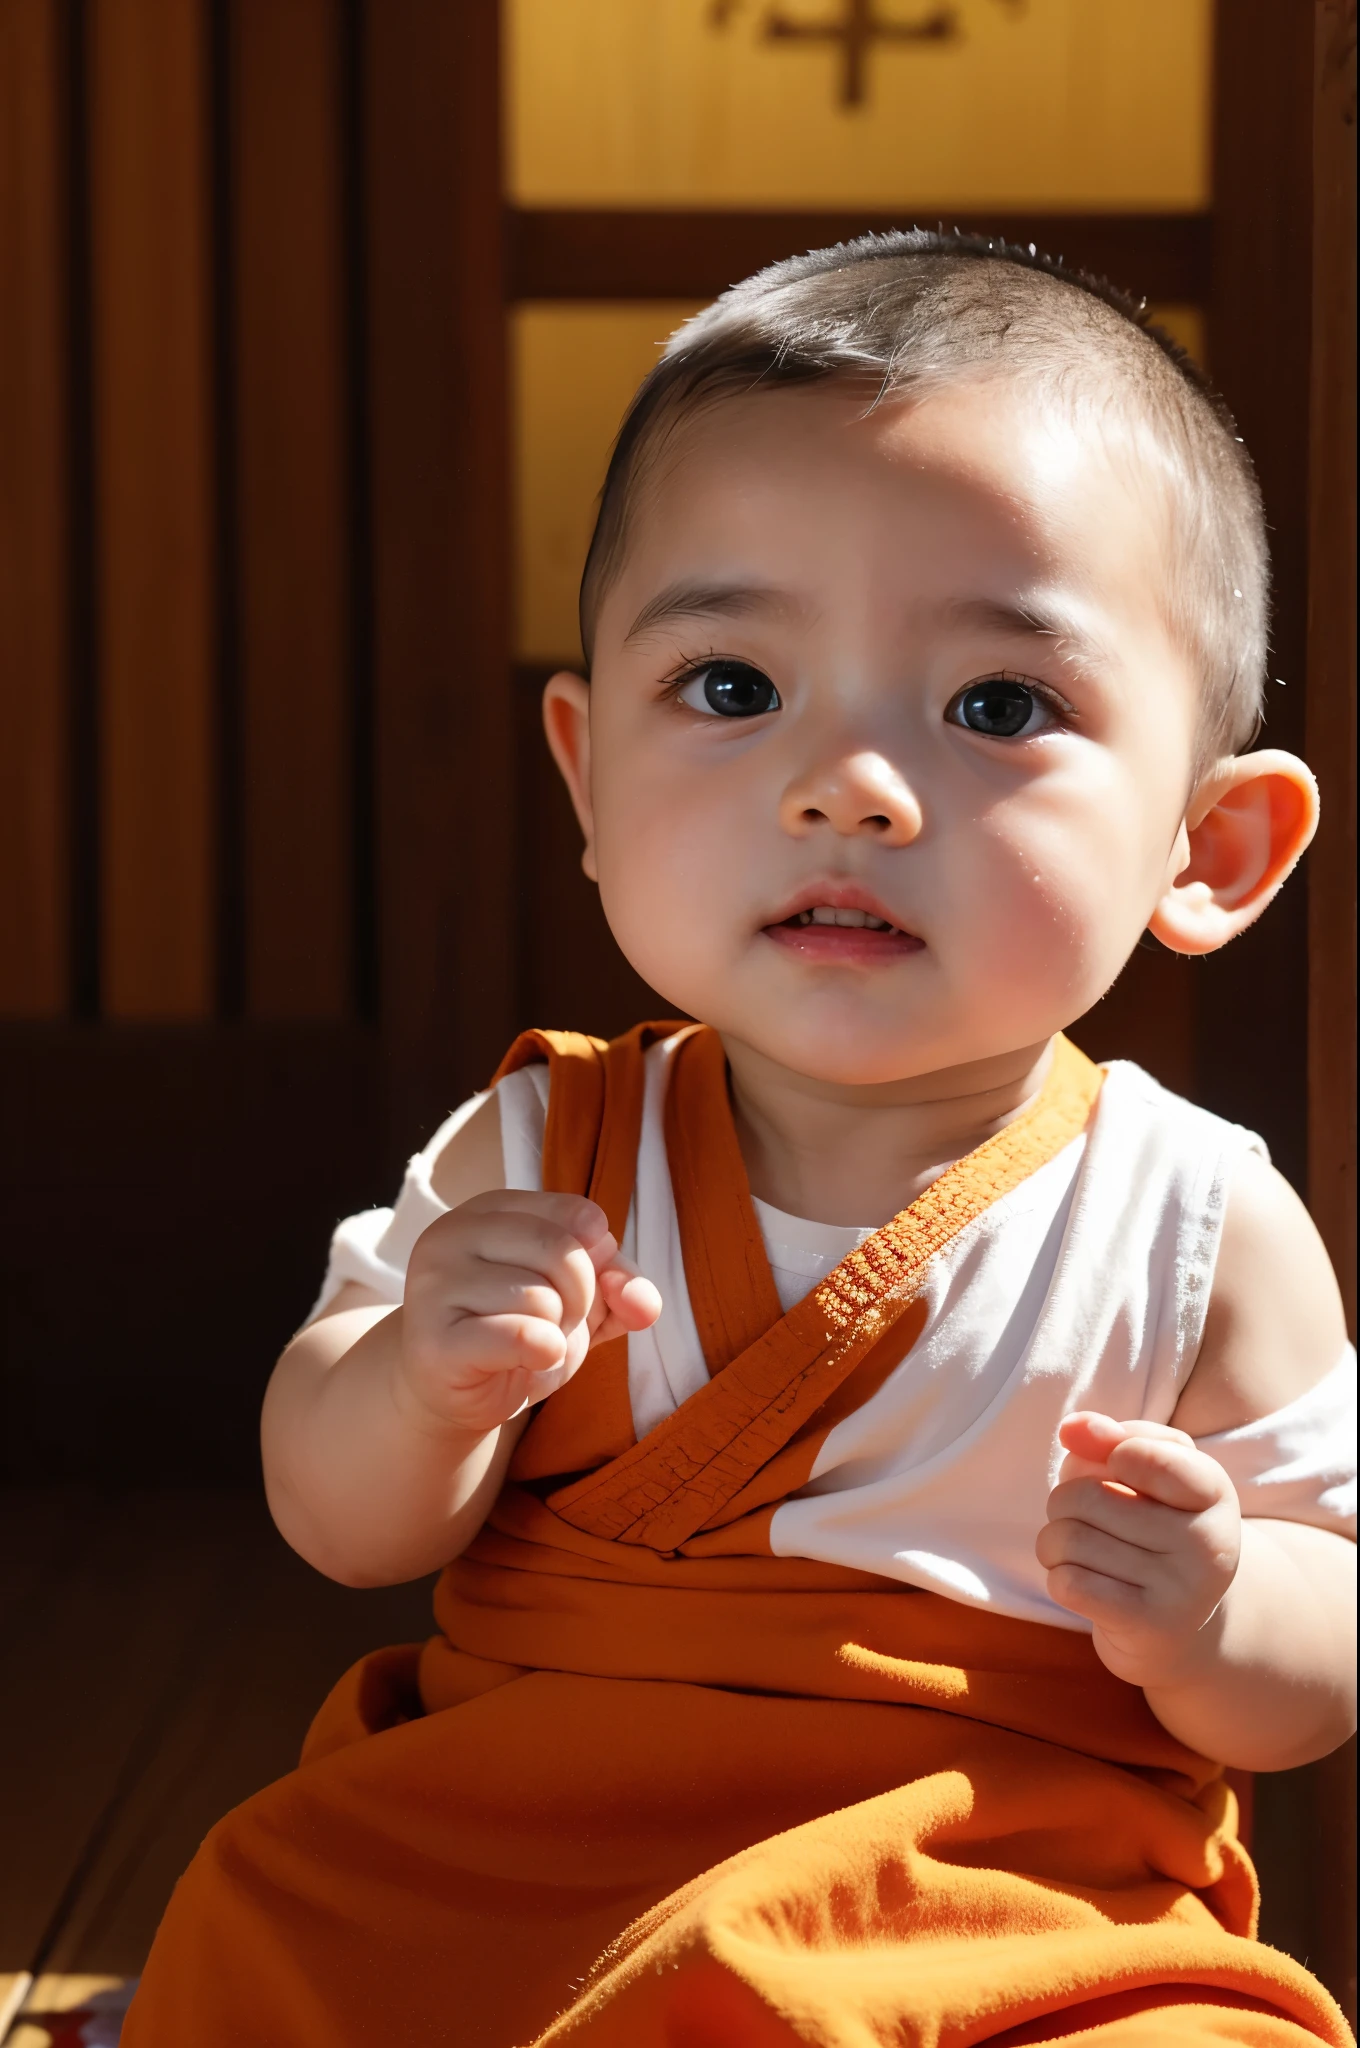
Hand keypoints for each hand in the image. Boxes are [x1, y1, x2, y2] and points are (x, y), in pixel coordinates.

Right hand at [396, 1192, 660, 1436]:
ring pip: (542, 1299)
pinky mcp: (434, 1340)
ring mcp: (434, 1285)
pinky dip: (541, 1354)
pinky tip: (523, 1362)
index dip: (594, 1264)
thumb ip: (619, 1286)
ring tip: (524, 1345)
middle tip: (547, 1324)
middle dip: (577, 1301)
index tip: (568, 1289)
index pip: (579, 1216)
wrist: (456, 1394)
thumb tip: (644, 1300)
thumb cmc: (516, 1332)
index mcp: (489, 1209)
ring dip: (553, 1333)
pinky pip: (520, 1336)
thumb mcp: (581, 1298)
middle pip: (562, 1253)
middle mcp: (452, 1234)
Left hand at [1036, 1413, 1241, 1688]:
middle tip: (1081, 1516)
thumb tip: (1072, 1429)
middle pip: (1088, 1496)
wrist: (1179, 1621)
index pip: (1151, 1455)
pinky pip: (1068, 1583)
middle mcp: (1208, 1543)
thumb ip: (1114, 1437)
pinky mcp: (1150, 1627)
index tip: (1116, 1462)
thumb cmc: (1155, 1529)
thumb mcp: (1151, 1473)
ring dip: (1053, 1542)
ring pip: (1069, 1539)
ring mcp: (1183, 1591)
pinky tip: (1081, 1582)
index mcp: (1214, 1494)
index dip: (1114, 1451)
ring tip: (1077, 1550)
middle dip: (1065, 1500)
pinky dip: (1058, 1576)